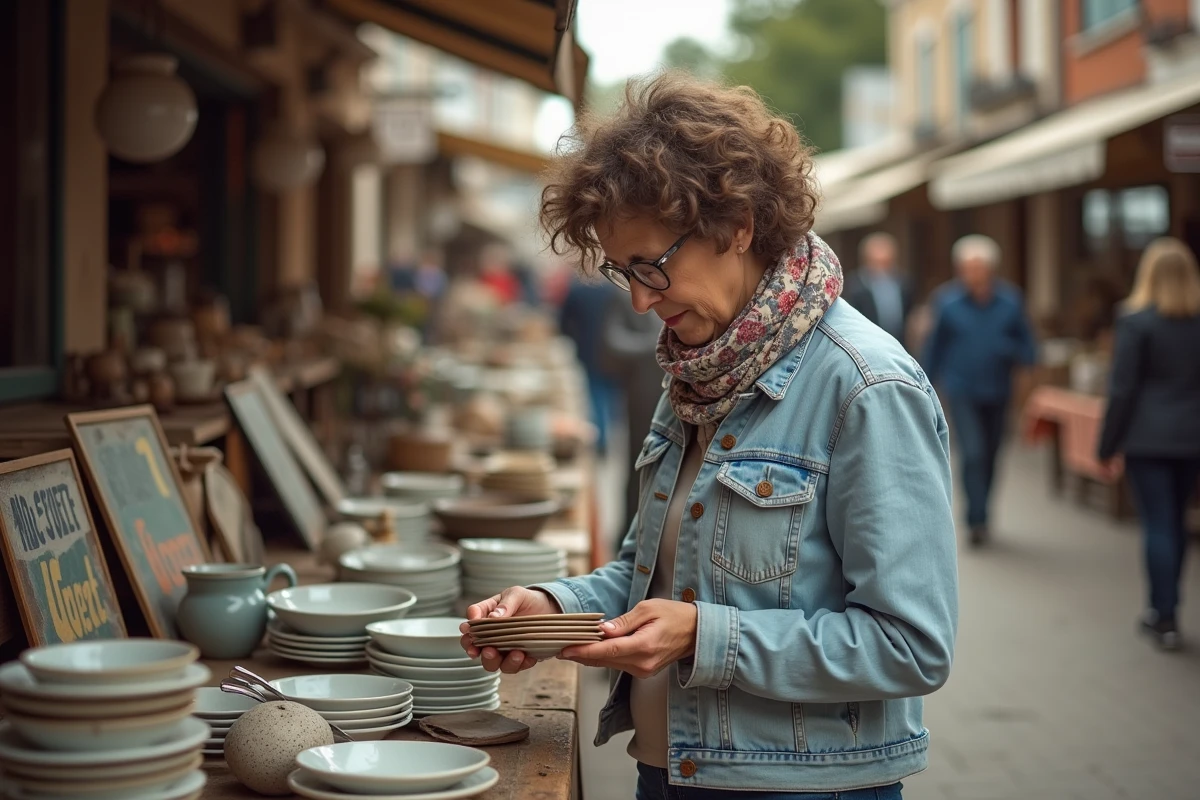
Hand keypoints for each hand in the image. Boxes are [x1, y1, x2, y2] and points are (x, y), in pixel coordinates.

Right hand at [459, 586, 559, 673]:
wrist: (548, 609)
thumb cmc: (527, 600)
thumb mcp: (517, 595)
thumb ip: (505, 604)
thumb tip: (493, 617)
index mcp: (485, 616)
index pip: (470, 624)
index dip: (467, 629)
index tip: (469, 630)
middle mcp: (490, 636)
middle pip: (475, 648)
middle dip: (476, 651)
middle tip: (487, 650)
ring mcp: (502, 649)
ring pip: (492, 663)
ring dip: (499, 662)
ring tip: (515, 653)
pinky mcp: (517, 659)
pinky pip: (514, 667)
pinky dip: (520, 664)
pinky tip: (528, 657)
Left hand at [557, 599, 696, 678]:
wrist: (697, 633)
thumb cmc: (676, 616)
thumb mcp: (649, 609)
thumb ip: (624, 621)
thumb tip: (602, 629)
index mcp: (644, 646)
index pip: (607, 650)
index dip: (583, 650)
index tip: (565, 649)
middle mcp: (642, 663)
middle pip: (603, 659)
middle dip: (580, 653)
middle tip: (559, 645)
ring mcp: (643, 670)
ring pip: (608, 663)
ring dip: (589, 655)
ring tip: (570, 645)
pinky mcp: (642, 671)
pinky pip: (617, 664)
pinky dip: (602, 656)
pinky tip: (591, 648)